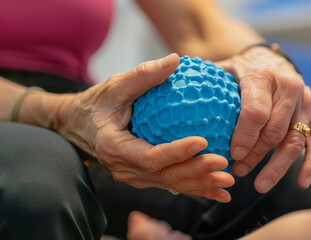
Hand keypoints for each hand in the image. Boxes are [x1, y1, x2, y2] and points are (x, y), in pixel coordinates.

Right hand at [54, 54, 233, 201]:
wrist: (77, 125)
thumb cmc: (96, 103)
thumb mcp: (114, 85)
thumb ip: (143, 75)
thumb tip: (176, 59)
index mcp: (115, 147)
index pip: (150, 156)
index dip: (177, 152)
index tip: (202, 141)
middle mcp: (125, 168)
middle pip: (165, 175)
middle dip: (197, 172)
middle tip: (224, 164)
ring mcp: (134, 176)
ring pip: (171, 184)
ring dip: (201, 185)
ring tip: (227, 183)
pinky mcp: (143, 177)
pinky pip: (171, 183)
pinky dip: (195, 188)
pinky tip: (218, 193)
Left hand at [216, 47, 310, 192]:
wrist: (271, 61)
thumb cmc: (241, 71)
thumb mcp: (221, 70)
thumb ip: (203, 83)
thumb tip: (173, 97)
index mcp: (262, 75)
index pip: (255, 112)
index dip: (244, 137)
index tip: (232, 155)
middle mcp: (289, 87)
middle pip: (275, 131)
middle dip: (256, 155)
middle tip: (238, 171)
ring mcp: (306, 101)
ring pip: (295, 141)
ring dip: (278, 166)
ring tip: (260, 185)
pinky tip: (301, 182)